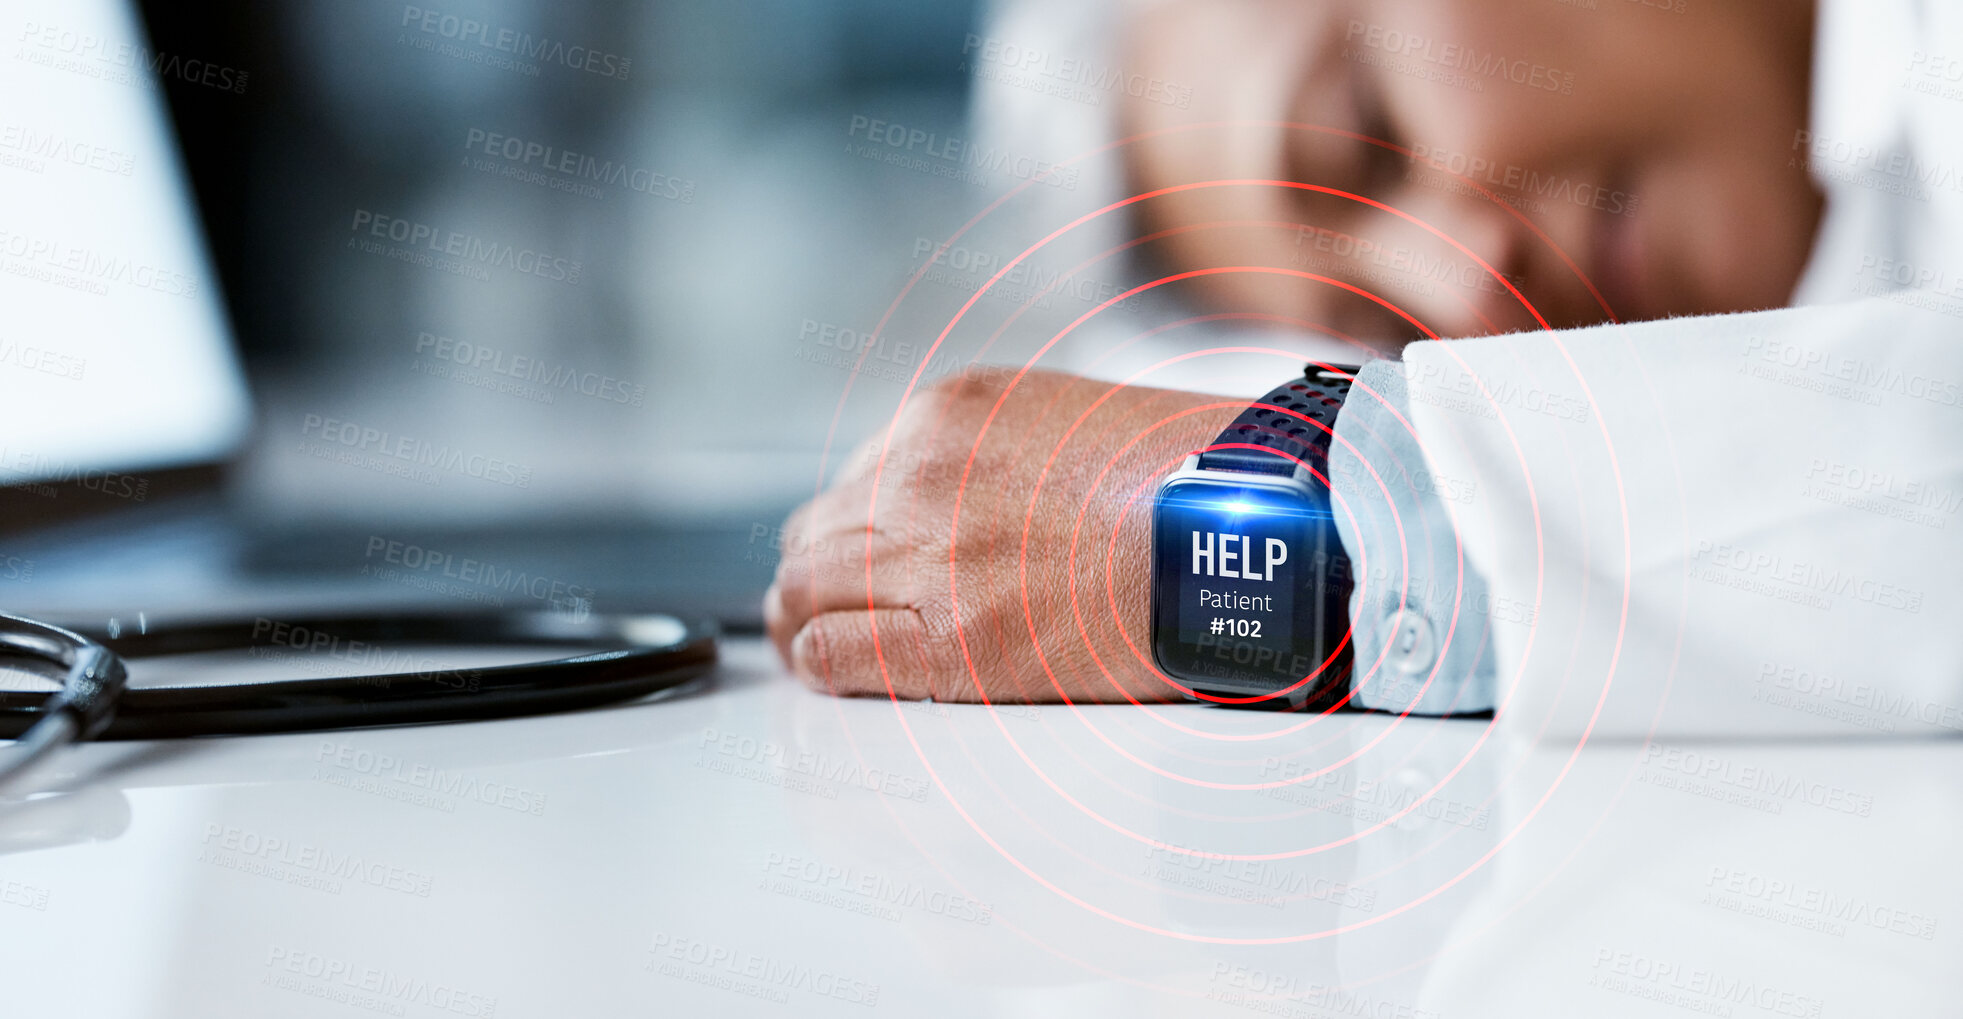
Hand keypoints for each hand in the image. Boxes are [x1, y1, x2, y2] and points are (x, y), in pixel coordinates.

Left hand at [764, 369, 1241, 702]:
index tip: (865, 559)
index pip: (853, 479)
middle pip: (813, 535)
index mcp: (946, 415)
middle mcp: (916, 475)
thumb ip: (995, 458)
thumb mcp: (1069, 421)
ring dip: (807, 622)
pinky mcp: (943, 640)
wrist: (1243, 532)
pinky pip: (828, 655)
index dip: (855, 529)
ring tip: (818, 649)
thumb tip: (970, 510)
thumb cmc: (1190, 483)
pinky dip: (823, 668)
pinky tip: (839, 676)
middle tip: (827, 610)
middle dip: (820, 576)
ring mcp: (924, 556)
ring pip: (802, 593)